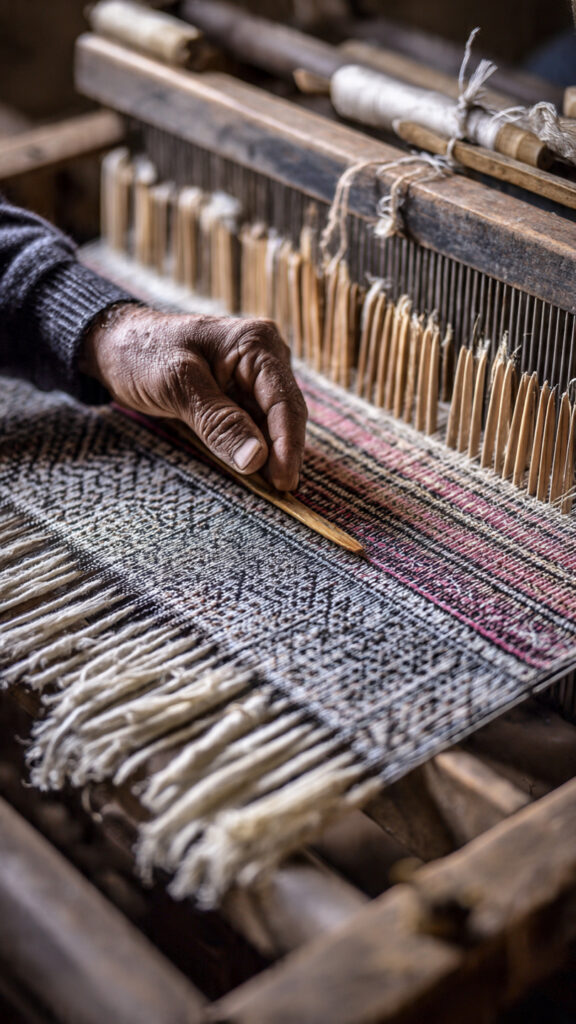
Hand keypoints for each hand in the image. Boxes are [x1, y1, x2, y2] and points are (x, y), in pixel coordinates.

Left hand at [81, 305, 306, 490]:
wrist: (113, 346)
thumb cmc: (141, 353)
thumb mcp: (177, 385)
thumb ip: (219, 421)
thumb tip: (256, 459)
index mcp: (255, 344)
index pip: (284, 401)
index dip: (288, 445)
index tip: (284, 481)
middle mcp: (263, 357)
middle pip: (285, 413)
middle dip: (282, 452)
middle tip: (277, 492)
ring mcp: (253, 377)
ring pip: (272, 424)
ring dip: (270, 454)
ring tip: (266, 487)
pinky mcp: (239, 394)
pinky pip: (254, 426)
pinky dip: (252, 448)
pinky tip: (251, 471)